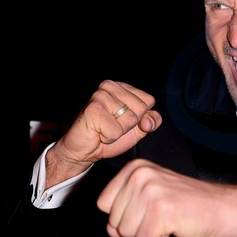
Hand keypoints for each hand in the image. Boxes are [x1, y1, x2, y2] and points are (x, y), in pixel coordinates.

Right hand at [45, 80, 161, 186]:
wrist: (84, 150)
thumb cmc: (109, 134)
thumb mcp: (137, 128)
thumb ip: (152, 121)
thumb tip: (148, 122)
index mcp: (122, 87)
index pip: (149, 101)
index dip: (141, 117)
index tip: (124, 121)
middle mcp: (110, 86)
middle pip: (141, 109)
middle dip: (129, 125)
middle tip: (112, 125)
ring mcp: (100, 96)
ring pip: (130, 120)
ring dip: (119, 132)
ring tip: (104, 128)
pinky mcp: (93, 110)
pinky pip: (116, 131)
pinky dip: (109, 137)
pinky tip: (98, 133)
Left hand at [97, 158, 236, 236]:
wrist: (222, 208)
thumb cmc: (190, 203)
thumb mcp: (151, 196)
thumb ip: (125, 209)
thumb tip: (111, 230)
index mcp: (136, 168)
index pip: (104, 204)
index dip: (124, 214)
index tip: (147, 208)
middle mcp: (141, 176)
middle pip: (114, 220)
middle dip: (136, 225)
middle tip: (162, 214)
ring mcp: (151, 192)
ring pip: (127, 232)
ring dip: (148, 233)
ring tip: (168, 218)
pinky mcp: (161, 211)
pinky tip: (174, 225)